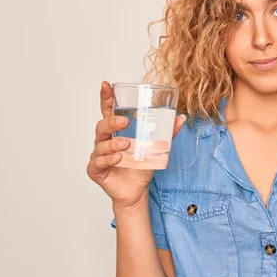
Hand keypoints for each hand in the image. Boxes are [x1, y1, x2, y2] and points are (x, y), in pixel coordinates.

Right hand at [86, 81, 185, 210]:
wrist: (137, 191)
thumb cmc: (142, 166)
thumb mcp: (156, 147)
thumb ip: (167, 133)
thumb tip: (180, 117)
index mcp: (117, 132)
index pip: (108, 111)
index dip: (106, 98)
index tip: (106, 85)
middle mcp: (105, 141)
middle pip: (102, 126)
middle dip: (111, 121)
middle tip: (124, 121)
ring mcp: (98, 155)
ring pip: (100, 144)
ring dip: (113, 143)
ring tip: (126, 144)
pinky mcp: (96, 170)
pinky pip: (98, 162)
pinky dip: (107, 159)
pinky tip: (117, 158)